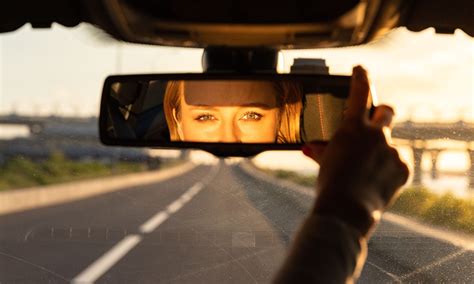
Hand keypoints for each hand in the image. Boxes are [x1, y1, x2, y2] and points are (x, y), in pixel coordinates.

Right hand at [302, 66, 408, 235]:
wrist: (346, 208)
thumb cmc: (330, 184)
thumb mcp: (325, 162)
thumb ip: (324, 150)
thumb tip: (312, 148)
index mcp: (353, 127)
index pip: (360, 92)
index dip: (361, 78)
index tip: (361, 70)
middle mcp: (376, 133)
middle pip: (386, 111)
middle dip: (382, 112)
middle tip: (376, 119)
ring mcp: (392, 150)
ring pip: (389, 143)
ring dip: (380, 151)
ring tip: (367, 172)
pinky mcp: (403, 167)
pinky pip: (397, 162)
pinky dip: (388, 169)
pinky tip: (376, 182)